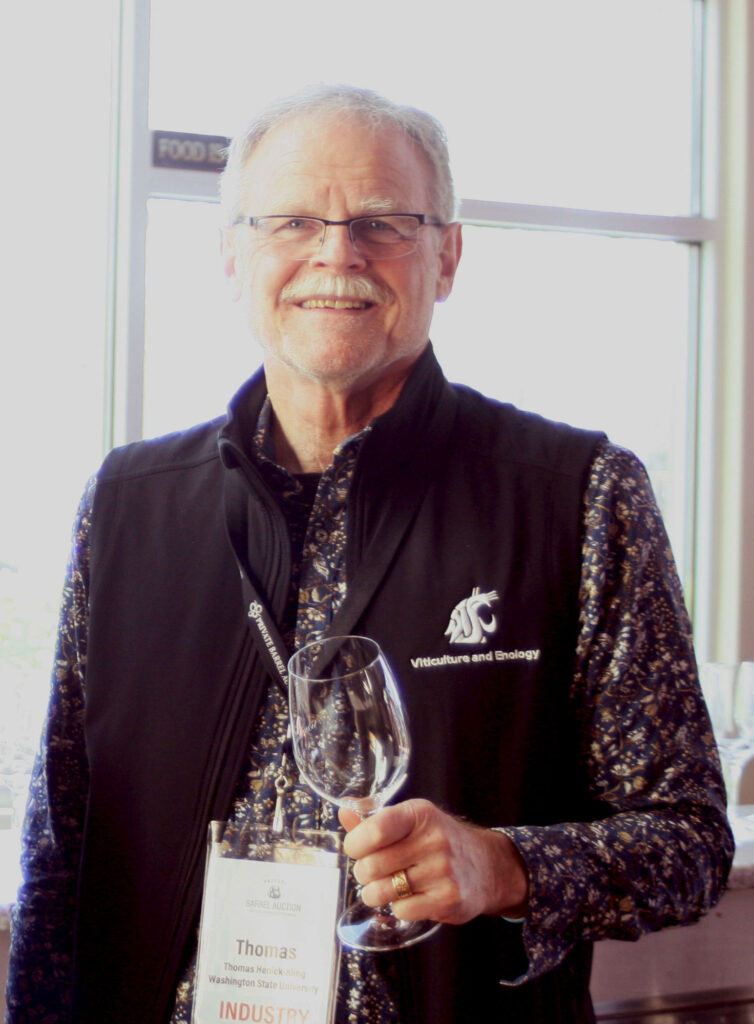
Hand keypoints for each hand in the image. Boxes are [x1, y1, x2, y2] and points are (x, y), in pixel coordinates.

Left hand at [339, 798, 528, 924]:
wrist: (487, 866)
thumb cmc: (439, 840)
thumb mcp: (411, 821)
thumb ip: (374, 819)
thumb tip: (343, 810)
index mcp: (420, 814)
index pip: (375, 830)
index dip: (355, 844)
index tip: (356, 848)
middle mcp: (434, 840)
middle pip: (371, 866)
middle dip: (364, 872)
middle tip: (374, 870)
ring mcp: (443, 871)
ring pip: (381, 891)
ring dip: (375, 893)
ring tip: (386, 885)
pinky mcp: (448, 900)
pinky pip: (401, 910)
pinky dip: (399, 907)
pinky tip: (410, 896)